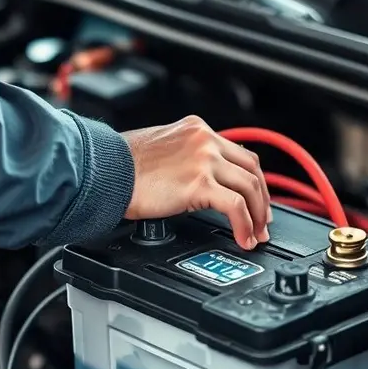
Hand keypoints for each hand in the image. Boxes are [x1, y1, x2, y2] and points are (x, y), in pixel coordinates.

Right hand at [122, 116, 270, 249]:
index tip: (254, 199)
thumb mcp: (159, 148)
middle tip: (263, 221)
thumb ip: (183, 158)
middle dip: (262, 199)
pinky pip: (236, 207)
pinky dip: (245, 226)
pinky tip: (243, 239)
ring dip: (258, 215)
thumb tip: (194, 181)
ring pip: (250, 187)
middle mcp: (204, 141)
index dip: (252, 180)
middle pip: (252, 168)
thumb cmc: (119, 165)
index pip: (237, 153)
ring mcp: (204, 160)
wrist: (104, 171)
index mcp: (196, 130)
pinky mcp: (199, 184)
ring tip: (256, 235)